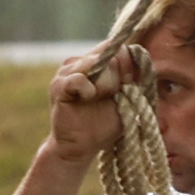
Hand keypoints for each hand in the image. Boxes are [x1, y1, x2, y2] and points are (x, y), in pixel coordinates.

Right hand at [42, 49, 123, 164]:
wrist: (82, 146)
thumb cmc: (104, 123)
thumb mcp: (127, 99)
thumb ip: (132, 77)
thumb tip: (135, 55)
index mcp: (97, 63)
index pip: (118, 48)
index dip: (127, 65)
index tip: (126, 85)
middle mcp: (80, 62)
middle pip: (110, 54)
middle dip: (117, 78)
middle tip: (109, 97)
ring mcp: (67, 72)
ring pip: (96, 63)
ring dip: (104, 85)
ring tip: (95, 99)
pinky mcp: (59, 86)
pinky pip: (79, 79)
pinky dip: (88, 90)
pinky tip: (86, 99)